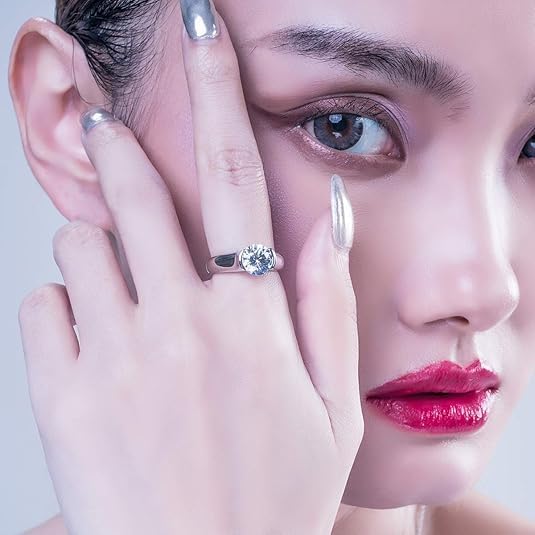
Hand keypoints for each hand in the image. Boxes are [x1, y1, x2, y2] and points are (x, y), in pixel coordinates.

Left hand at [17, 5, 361, 534]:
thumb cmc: (272, 495)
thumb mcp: (330, 403)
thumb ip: (328, 300)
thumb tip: (326, 217)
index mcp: (247, 318)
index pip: (234, 173)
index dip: (219, 88)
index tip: (202, 26)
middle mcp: (175, 322)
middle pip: (135, 189)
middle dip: (123, 148)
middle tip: (115, 127)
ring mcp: (109, 355)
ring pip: (81, 247)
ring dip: (100, 247)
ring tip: (128, 292)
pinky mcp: (57, 394)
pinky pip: (46, 307)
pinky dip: (67, 309)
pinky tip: (98, 349)